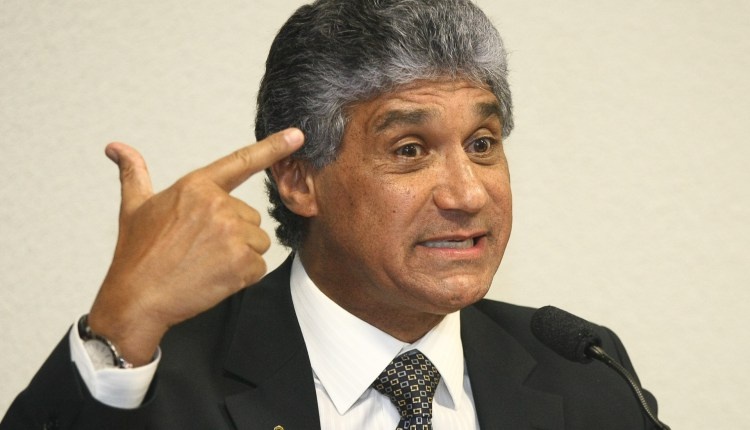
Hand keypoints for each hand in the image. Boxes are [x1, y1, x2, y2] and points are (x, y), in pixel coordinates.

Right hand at [88, 129, 303, 365]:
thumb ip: (134, 174)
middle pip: (250, 218)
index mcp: (196, 186)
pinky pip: (258, 267)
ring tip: (205, 264)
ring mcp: (232, 234)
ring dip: (239, 257)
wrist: (137, 299)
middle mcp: (217, 205)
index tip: (297, 135)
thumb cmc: (137, 255)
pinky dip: (242, 277)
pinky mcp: (242, 263)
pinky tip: (214, 279)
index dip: (273, 146)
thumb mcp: (134, 208)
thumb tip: (116, 147)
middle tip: (200, 250)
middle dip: (233, 236)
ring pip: (258, 242)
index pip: (241, 162)